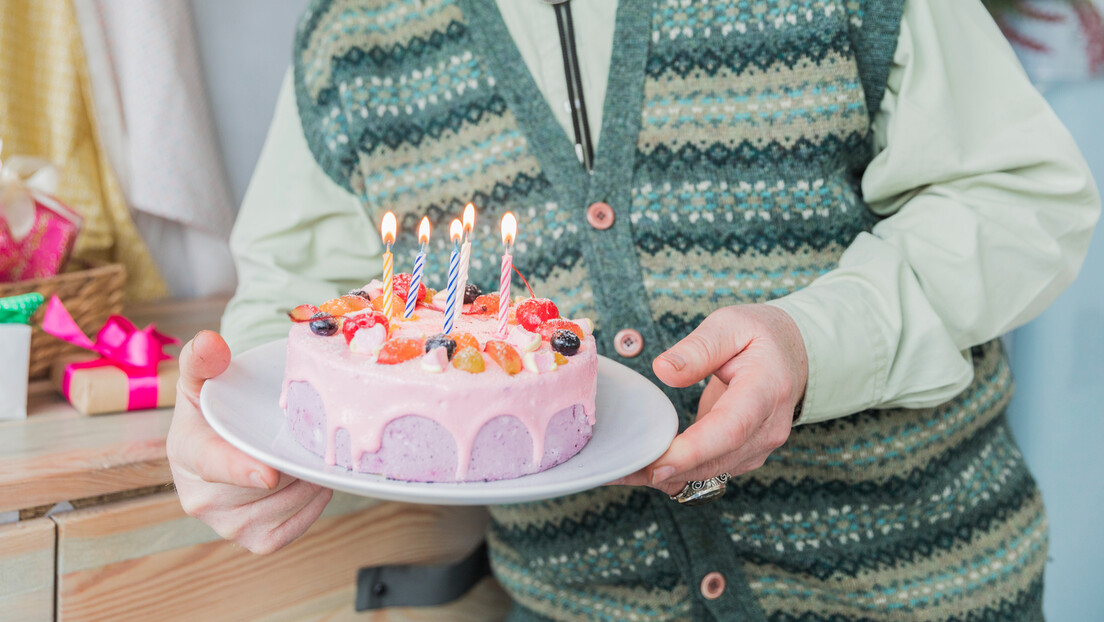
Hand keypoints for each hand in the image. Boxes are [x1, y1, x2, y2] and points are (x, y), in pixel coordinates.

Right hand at [167, 330, 331, 553]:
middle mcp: (200, 498)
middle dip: (294, 464)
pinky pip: (291, 530)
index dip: (240, 471)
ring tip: (311, 457)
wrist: (220, 442)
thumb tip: (210, 342)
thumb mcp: (202, 376)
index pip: (213, 464)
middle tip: (315, 439)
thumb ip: (203, 357)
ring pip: (284, 508)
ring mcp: (226, 525)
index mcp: (187, 451)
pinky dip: (310, 508)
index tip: (267, 475)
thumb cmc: (214, 407)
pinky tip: (312, 483)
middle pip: (264, 487)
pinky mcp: (253, 540)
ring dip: (308, 483)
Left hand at [609, 304, 807, 494]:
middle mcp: (768, 427)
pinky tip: (644, 467)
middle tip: (620, 468)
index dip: (693, 451)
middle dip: (667, 470)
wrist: (792, 354)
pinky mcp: (745, 455)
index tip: (657, 463)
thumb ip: (698, 348)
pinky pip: (709, 472)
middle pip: (717, 460)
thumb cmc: (760, 336)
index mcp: (766, 390)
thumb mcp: (729, 325)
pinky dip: (677, 474)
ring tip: (622, 469)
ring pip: (710, 473)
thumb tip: (663, 370)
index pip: (731, 428)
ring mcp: (759, 447)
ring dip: (667, 476)